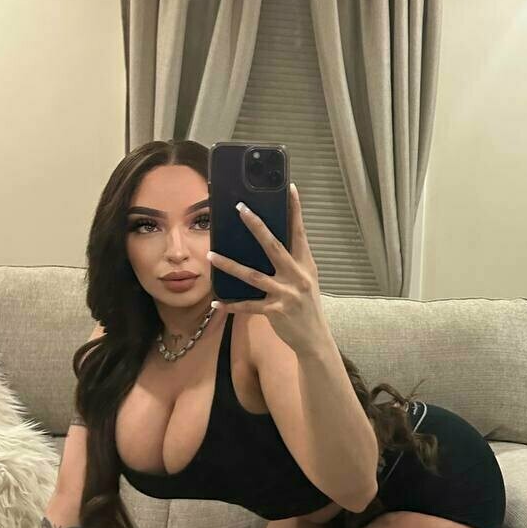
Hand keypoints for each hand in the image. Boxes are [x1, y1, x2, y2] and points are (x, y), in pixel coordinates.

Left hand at [207, 182, 329, 356]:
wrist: (315, 338)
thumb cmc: (307, 306)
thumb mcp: (306, 279)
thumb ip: (291, 261)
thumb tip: (268, 241)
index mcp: (305, 264)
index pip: (299, 232)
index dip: (295, 210)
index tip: (290, 188)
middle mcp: (298, 275)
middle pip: (274, 246)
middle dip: (256, 226)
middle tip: (240, 208)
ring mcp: (287, 294)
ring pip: (253, 275)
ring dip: (230, 264)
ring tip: (211, 253)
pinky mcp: (276, 311)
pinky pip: (248, 306)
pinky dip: (231, 305)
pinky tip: (215, 302)